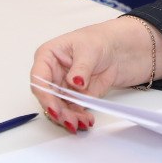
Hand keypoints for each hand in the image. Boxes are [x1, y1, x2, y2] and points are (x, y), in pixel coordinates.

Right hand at [30, 17, 161, 133]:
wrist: (122, 47)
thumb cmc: (101, 39)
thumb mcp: (90, 49)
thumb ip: (81, 67)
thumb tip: (75, 81)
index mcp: (48, 56)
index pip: (39, 79)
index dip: (45, 95)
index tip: (54, 107)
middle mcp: (52, 73)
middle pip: (48, 97)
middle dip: (58, 111)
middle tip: (70, 121)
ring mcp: (64, 86)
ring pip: (60, 106)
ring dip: (69, 117)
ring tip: (81, 123)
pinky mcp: (77, 96)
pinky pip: (73, 110)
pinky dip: (79, 117)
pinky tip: (87, 121)